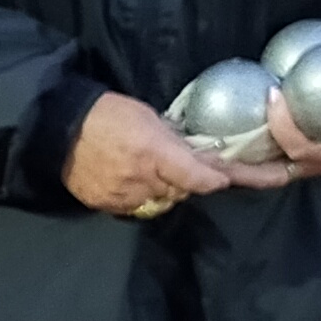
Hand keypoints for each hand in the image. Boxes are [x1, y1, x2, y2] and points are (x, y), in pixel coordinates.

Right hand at [62, 90, 294, 216]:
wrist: (57, 130)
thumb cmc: (106, 113)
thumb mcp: (147, 116)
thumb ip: (175, 141)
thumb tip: (198, 157)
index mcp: (155, 152)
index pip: (201, 177)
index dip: (224, 181)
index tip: (263, 179)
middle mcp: (145, 179)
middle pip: (186, 189)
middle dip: (190, 177)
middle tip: (184, 159)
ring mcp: (128, 197)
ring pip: (165, 199)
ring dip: (166, 186)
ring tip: (145, 163)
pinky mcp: (112, 207)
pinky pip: (141, 205)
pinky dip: (143, 194)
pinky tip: (129, 175)